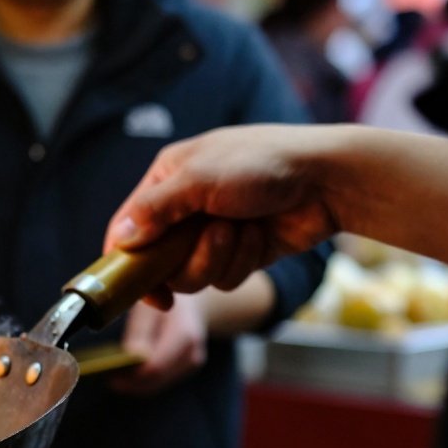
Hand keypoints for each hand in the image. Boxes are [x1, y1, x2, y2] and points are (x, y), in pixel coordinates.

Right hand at [105, 124, 339, 305]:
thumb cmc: (261, 163)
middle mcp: (184, 210)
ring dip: (218, 258)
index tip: (134, 284)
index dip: (124, 259)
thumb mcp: (198, 180)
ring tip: (240, 229)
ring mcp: (212, 234)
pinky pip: (224, 278)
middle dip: (186, 258)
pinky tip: (259, 235)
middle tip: (211, 238)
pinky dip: (243, 260)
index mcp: (167, 181)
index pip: (127, 227)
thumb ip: (154, 210)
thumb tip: (121, 240)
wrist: (327, 179)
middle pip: (159, 262)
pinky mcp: (239, 254)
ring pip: (192, 276)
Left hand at [112, 294, 207, 395]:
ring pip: (159, 384)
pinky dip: (145, 381)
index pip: (156, 366)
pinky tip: (127, 375)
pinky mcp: (187, 368)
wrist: (194, 298)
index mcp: (184, 335)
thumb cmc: (164, 298)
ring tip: (113, 378)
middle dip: (132, 383)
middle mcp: (192, 353)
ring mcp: (192, 363)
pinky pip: (162, 380)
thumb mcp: (148, 307)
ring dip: (136, 384)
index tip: (110, 377)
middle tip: (108, 380)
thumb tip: (129, 357)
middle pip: (157, 379)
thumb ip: (139, 332)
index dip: (132, 376)